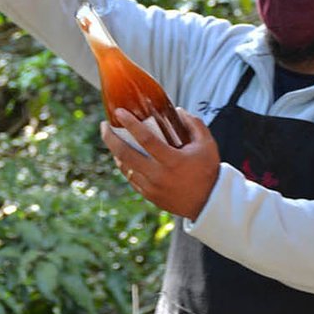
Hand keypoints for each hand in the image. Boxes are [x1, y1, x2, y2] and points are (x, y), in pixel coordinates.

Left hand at [102, 107, 220, 220]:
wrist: (209, 203)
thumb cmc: (208, 170)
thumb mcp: (207, 144)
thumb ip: (193, 124)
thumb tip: (178, 110)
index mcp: (173, 161)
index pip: (146, 139)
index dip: (131, 124)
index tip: (119, 112)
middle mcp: (159, 175)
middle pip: (126, 154)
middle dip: (110, 138)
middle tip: (104, 125)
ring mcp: (151, 188)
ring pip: (125, 167)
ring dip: (115, 151)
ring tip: (112, 138)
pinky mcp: (149, 196)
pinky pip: (131, 178)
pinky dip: (125, 165)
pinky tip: (123, 156)